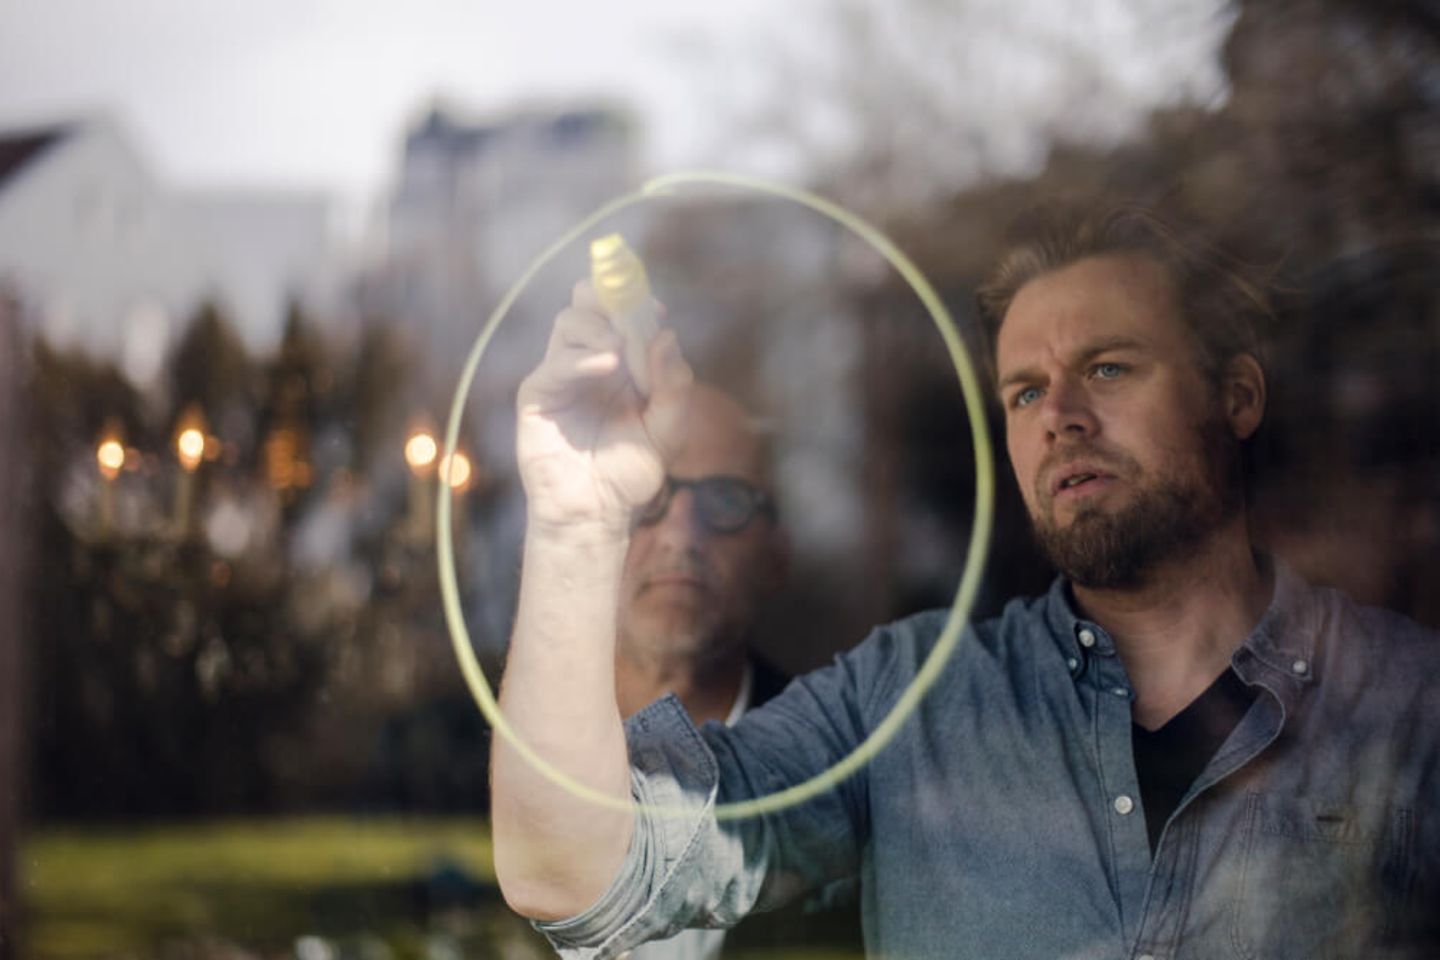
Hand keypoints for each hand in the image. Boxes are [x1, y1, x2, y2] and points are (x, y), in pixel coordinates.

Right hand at [516, 280, 691, 536]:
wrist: (597, 511)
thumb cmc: (630, 472)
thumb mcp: (668, 430)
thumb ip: (674, 386)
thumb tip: (668, 335)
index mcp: (622, 361)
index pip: (623, 311)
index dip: (638, 300)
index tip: (657, 309)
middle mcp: (590, 359)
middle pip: (587, 300)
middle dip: (610, 296)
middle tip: (632, 316)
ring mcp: (562, 374)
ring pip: (569, 321)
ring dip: (599, 327)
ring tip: (621, 354)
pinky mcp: (539, 395)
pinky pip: (555, 364)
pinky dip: (582, 358)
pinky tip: (608, 365)